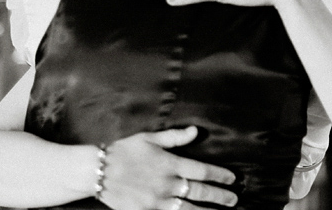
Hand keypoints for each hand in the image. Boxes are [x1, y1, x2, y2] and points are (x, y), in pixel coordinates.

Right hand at [99, 127, 237, 209]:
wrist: (97, 171)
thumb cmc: (124, 151)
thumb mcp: (150, 139)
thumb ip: (175, 137)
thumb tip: (196, 131)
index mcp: (169, 164)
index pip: (202, 170)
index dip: (219, 175)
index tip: (232, 178)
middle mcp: (166, 184)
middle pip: (199, 192)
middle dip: (219, 197)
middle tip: (233, 200)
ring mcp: (157, 201)